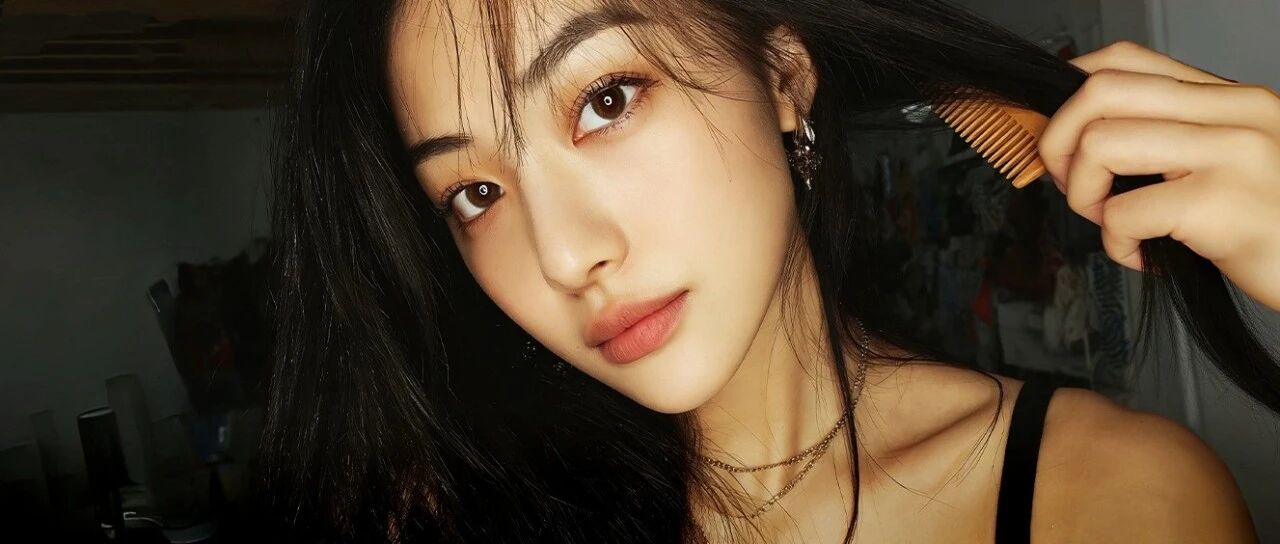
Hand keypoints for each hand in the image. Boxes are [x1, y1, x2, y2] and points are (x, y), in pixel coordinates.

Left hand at [1037, 40, 1279, 309]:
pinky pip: (1122, 213)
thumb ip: (1172, 139)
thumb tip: (1081, 139)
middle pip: (1099, 91)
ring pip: (1099, 144)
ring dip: (1085, 196)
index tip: (1060, 136)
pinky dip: (1115, 244)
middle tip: (1072, 184)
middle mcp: (1233, 112)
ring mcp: (1229, 153)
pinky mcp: (1218, 203)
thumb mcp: (1230, 163)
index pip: (1125, 60)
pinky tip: (1144, 256)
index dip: (1070, 93)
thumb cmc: (1274, 226)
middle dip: (1059, 141)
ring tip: (1114, 224)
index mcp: (1230, 98)